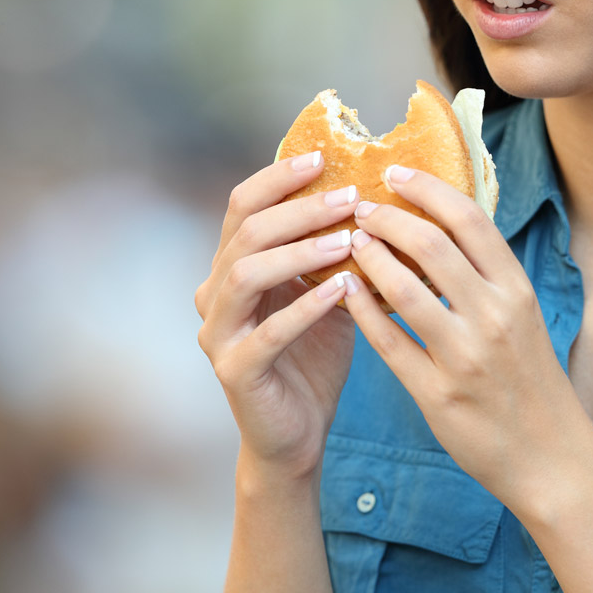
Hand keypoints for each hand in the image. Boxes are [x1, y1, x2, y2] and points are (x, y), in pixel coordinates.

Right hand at [196, 150, 364, 479]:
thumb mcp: (326, 291)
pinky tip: (343, 289)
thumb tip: (377, 195)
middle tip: (350, 196)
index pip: (244, 205)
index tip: (323, 158)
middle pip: (246, 232)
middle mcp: (215, 293)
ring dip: (299, 251)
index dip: (278, 178)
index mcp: (233, 266)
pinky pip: (266, 333)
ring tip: (349, 239)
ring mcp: (218, 333)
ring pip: (245, 274)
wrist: (296, 435)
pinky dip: (305, 307)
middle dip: (300, 209)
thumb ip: (334, 249)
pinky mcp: (234, 371)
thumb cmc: (314, 357)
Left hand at [343, 164, 590, 506]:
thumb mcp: (522, 316)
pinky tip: (344, 292)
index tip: (395, 172)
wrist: (551, 456)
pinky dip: (362, 310)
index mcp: (516, 289)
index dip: (427, 189)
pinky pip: (389, 342)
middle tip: (360, 207)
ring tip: (350, 243)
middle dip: (388, 218)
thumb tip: (442, 222)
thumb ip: (486, 274)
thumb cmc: (530, 378)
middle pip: (432, 245)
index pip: (470, 219)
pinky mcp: (439, 394)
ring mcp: (466, 357)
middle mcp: (494, 316)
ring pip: (404, 290)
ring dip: (369, 258)